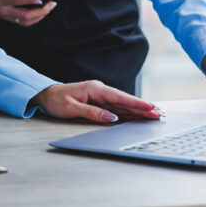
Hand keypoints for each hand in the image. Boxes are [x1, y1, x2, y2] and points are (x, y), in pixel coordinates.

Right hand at [0, 0, 55, 25]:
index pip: (16, 1)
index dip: (29, 0)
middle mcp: (2, 11)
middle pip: (24, 16)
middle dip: (40, 11)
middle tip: (51, 4)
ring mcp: (5, 16)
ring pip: (25, 21)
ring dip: (40, 16)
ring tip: (50, 7)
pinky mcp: (8, 18)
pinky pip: (23, 22)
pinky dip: (35, 19)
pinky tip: (43, 12)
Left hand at [28, 81, 161, 123]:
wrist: (46, 95)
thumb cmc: (56, 100)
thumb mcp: (71, 108)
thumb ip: (92, 113)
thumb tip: (111, 118)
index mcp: (94, 88)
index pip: (119, 97)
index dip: (135, 103)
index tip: (150, 107)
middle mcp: (100, 91)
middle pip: (124, 101)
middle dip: (142, 107)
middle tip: (159, 114)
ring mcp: (100, 96)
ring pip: (122, 105)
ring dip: (138, 110)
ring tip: (154, 115)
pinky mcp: (99, 102)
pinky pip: (116, 108)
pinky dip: (128, 112)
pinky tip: (138, 116)